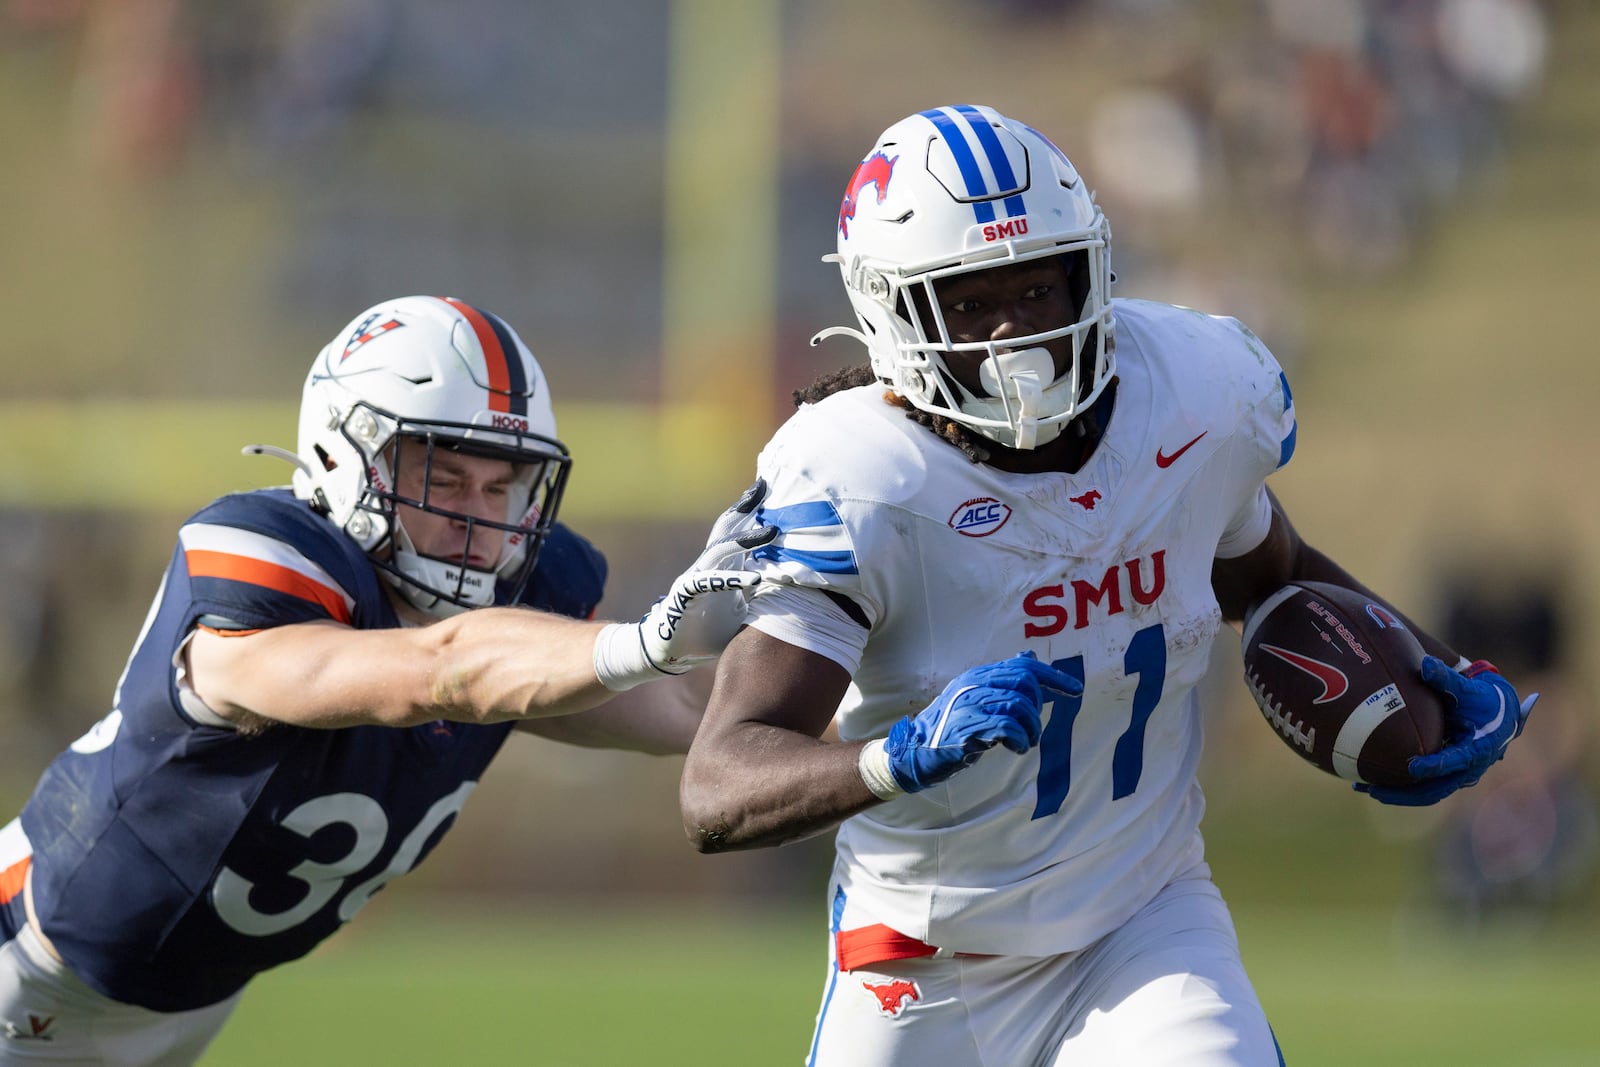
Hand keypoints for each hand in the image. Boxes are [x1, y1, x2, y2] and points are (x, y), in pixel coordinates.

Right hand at [591, 480, 777, 690]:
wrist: (669, 652)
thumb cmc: (705, 632)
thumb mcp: (740, 612)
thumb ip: (756, 596)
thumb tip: (781, 584)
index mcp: (721, 568)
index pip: (738, 534)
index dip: (752, 514)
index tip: (771, 494)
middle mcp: (708, 567)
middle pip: (727, 530)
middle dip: (746, 508)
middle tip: (764, 485)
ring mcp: (695, 578)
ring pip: (720, 550)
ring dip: (746, 540)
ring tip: (772, 531)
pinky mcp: (685, 594)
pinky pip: (709, 582)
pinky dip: (732, 579)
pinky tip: (753, 578)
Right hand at [861, 652, 1082, 795]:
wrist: (915, 751)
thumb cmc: (951, 726)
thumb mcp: (976, 697)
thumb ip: (1002, 679)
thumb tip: (1028, 656)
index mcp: (978, 674)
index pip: (1023, 666)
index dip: (1053, 677)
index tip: (1076, 691)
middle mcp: (973, 683)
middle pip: (1024, 681)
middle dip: (1038, 706)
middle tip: (1031, 728)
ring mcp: (968, 704)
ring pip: (1019, 705)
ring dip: (1031, 728)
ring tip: (1025, 742)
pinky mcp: (968, 727)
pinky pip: (1007, 727)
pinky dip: (1019, 739)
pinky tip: (1016, 748)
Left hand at [1355, 657, 1536, 806]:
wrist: (1501, 713)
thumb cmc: (1483, 699)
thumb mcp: (1467, 689)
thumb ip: (1446, 680)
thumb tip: (1425, 664)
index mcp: (1478, 748)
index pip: (1454, 761)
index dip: (1434, 766)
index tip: (1412, 767)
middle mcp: (1469, 768)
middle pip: (1436, 789)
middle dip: (1404, 792)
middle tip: (1373, 790)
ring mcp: (1459, 776)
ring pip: (1428, 794)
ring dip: (1398, 795)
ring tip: (1364, 789)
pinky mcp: (1450, 776)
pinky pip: (1426, 789)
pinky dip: (1403, 790)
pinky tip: (1373, 785)